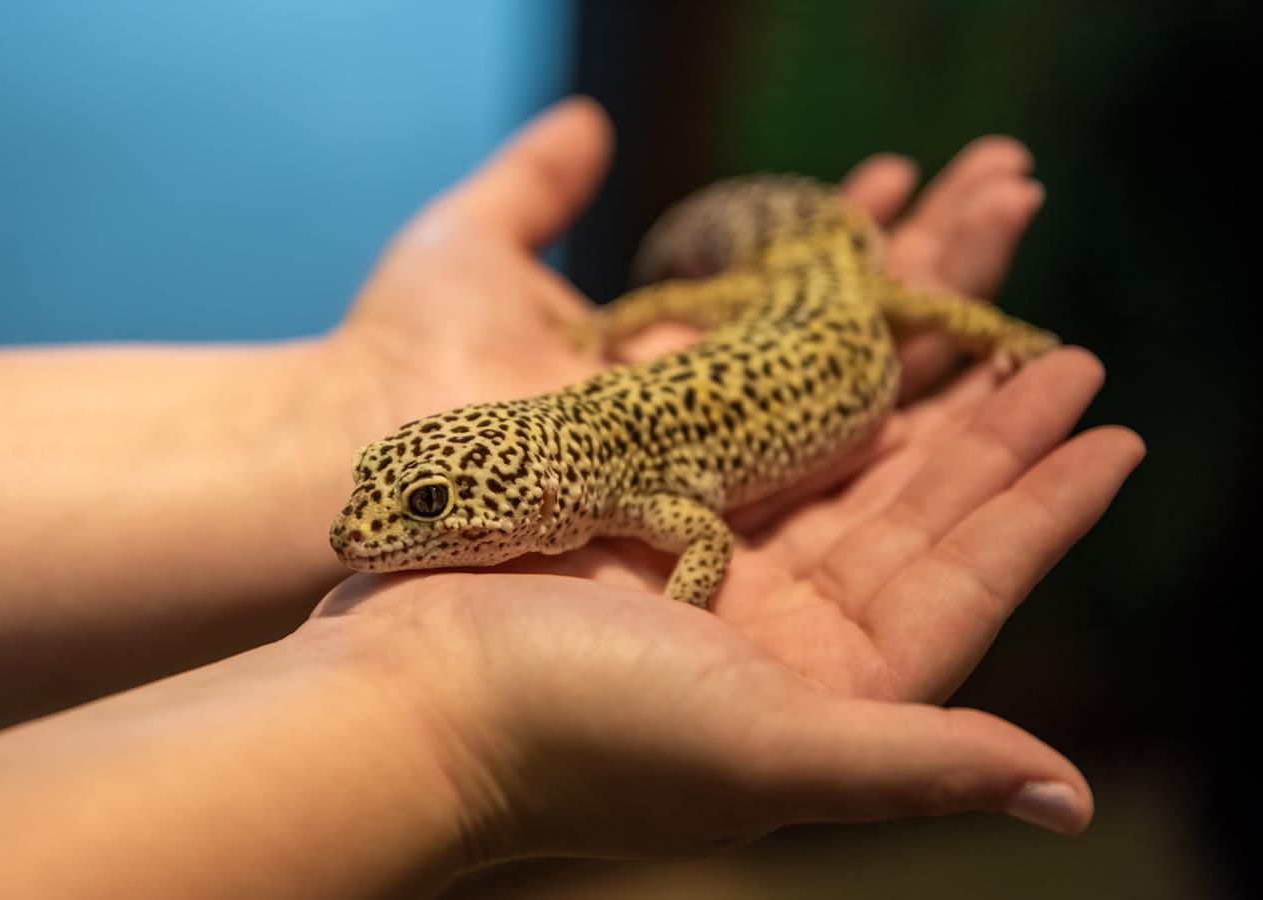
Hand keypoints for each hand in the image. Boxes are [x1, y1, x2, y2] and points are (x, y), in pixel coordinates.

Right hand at [310, 97, 1144, 860]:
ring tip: (969, 325)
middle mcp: (779, 636)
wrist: (405, 699)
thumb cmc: (577, 731)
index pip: (961, 586)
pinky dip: (791, 392)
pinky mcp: (642, 523)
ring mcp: (707, 574)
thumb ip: (913, 764)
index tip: (1111, 431)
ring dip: (905, 400)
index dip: (1039, 511)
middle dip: (986, 435)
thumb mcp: (763, 753)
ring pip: (832, 471)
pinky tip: (832, 346)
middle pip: (909, 517)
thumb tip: (1072, 798)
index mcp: (824, 693)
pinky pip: (742, 443)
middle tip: (1060, 346)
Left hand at [332, 96, 1046, 429]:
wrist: (350, 463)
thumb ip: (538, 187)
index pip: (784, 290)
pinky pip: (859, 452)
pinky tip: (1001, 325)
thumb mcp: (471, 247)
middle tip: (1013, 177)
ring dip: (950, 292)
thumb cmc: (399, 357)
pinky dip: (931, 388)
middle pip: (845, 335)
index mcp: (656, 364)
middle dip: (930, 253)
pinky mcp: (736, 519)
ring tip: (1023, 202)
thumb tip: (588, 122)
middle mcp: (702, 426)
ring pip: (872, 379)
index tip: (909, 165)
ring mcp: (721, 474)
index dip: (850, 229)